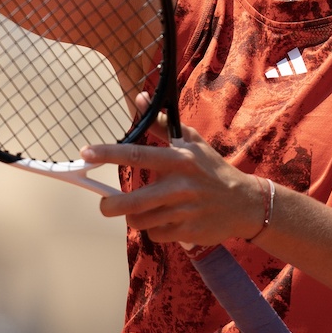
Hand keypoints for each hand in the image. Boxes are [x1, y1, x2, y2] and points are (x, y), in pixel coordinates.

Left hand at [82, 94, 267, 246]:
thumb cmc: (212, 169)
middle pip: (132, 201)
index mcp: (179, 159)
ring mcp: (184, 211)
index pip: (138, 155)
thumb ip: (160, 124)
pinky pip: (156, 234)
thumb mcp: (191, 142)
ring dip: (136, 217)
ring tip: (146, 209)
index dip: (109, 154)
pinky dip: (155, 229)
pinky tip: (166, 220)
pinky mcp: (187, 232)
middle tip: (106, 204)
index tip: (86, 153)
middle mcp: (181, 186)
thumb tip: (139, 98)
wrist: (244, 203)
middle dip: (111, 205)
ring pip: (140, 221)